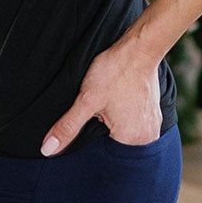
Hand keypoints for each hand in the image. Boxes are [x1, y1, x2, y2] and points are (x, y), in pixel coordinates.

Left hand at [40, 40, 160, 153]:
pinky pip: (134, 123)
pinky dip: (123, 117)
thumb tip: (48, 150)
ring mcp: (153, 124)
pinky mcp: (153, 112)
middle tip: (98, 112)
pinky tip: (117, 103)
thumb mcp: (86, 100)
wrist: (139, 48)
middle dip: (102, 134)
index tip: (89, 123)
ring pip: (124, 134)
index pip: (105, 154)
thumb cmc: (115, 72)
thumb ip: (68, 127)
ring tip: (110, 106)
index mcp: (132, 140)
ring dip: (113, 125)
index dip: (91, 142)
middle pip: (115, 145)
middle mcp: (147, 137)